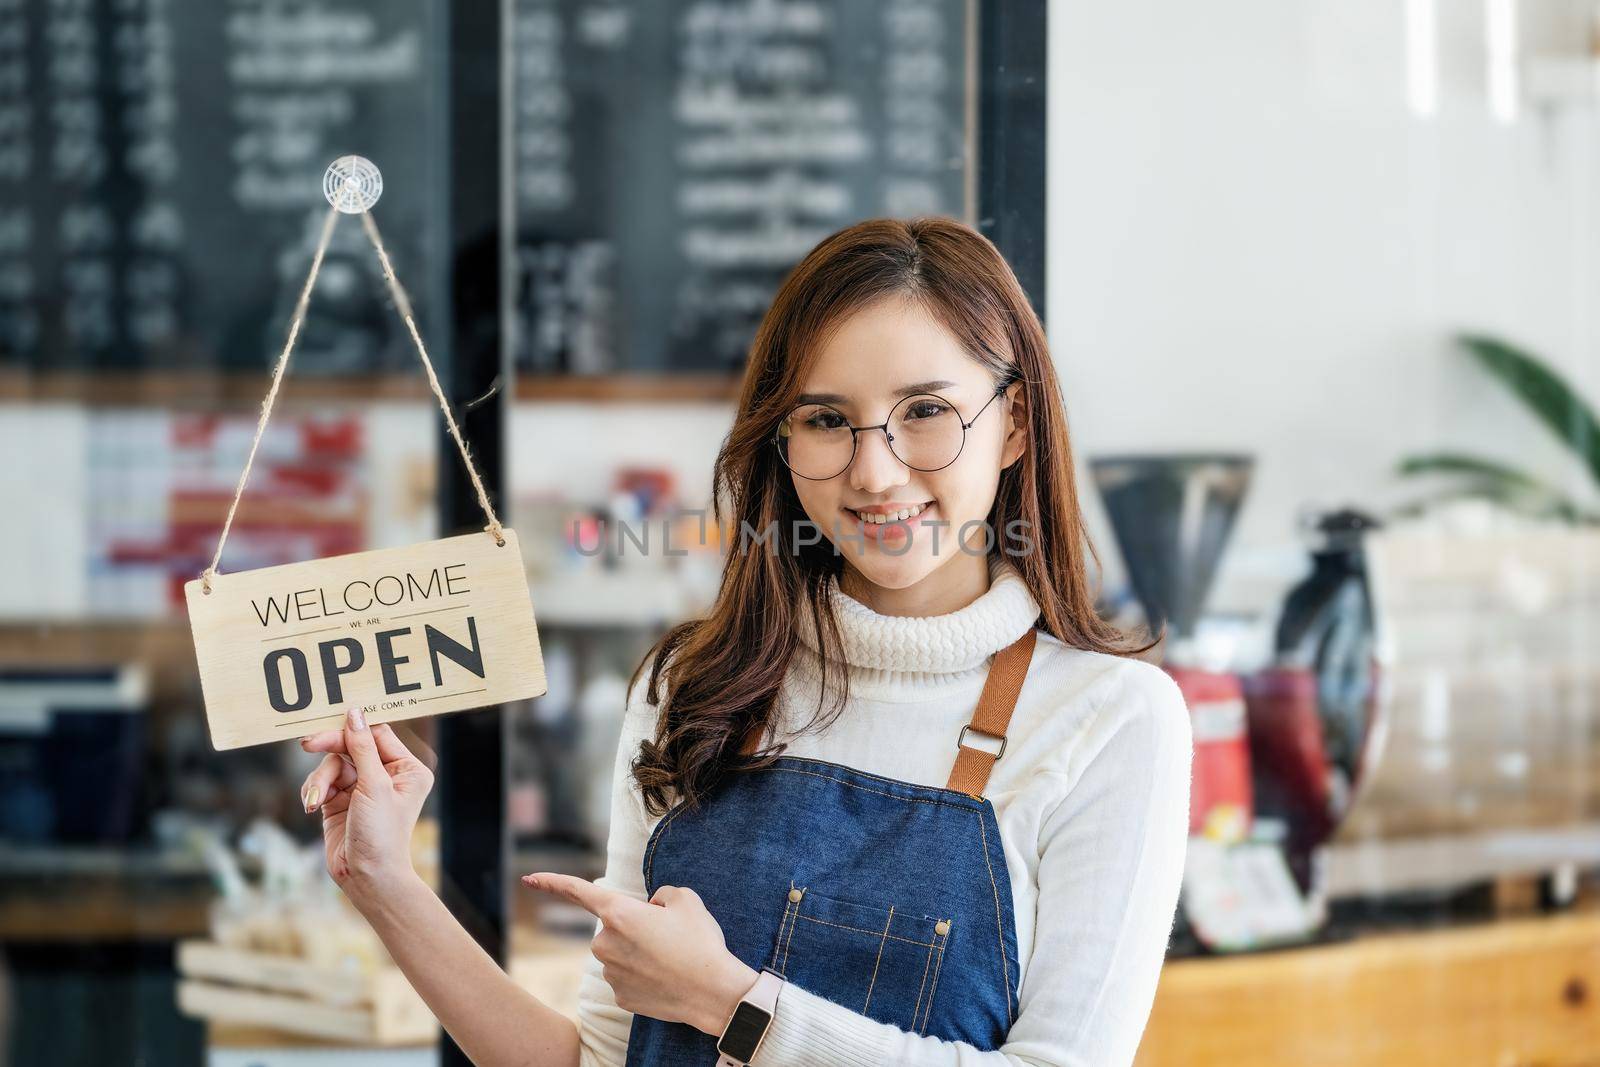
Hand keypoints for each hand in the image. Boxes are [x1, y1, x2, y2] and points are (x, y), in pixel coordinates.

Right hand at [298, 708, 436, 906]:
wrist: (367, 878)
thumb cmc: (381, 834)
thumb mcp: (373, 786)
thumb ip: (362, 748)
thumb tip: (355, 714)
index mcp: (407, 769)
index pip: (377, 735)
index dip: (353, 730)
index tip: (329, 725)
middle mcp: (386, 776)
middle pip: (352, 746)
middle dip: (330, 748)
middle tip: (306, 743)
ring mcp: (362, 788)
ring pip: (333, 765)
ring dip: (320, 780)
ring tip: (315, 800)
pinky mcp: (340, 802)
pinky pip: (322, 782)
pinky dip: (314, 791)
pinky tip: (312, 806)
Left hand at [524, 872, 757, 1036]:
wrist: (713, 992)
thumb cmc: (700, 943)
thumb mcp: (686, 900)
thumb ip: (660, 895)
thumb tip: (650, 908)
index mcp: (619, 914)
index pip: (578, 892)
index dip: (551, 882)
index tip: (529, 878)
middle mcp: (606, 944)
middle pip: (613, 927)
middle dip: (634, 927)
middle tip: (668, 936)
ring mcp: (611, 973)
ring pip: (620, 953)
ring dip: (639, 952)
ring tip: (672, 958)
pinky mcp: (620, 997)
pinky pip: (627, 977)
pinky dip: (644, 975)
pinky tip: (666, 978)